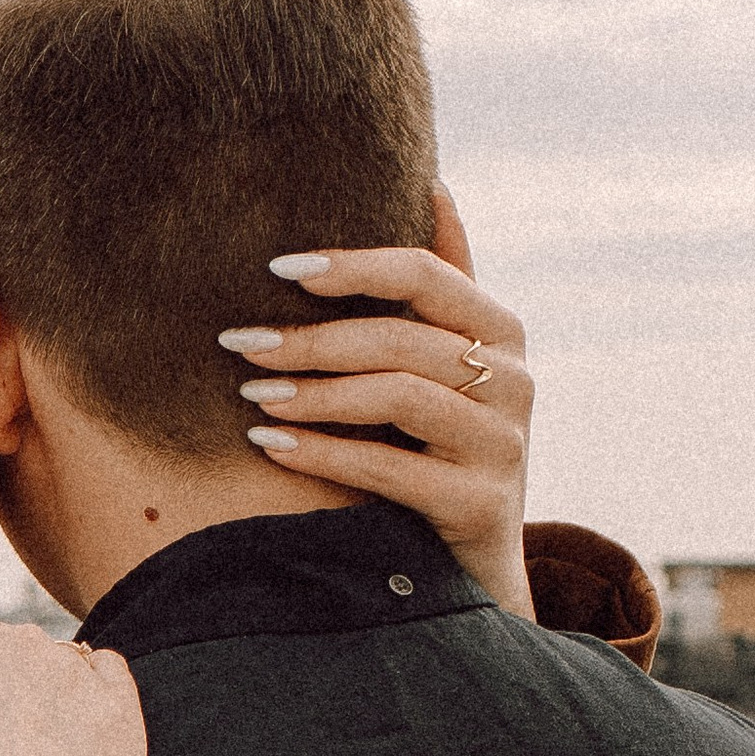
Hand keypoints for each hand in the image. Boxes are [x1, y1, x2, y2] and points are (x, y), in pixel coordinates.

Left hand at [222, 184, 534, 616]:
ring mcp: (504, 445)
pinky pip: (391, 468)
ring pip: (398, 396)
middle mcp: (514, 380)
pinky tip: (271, 445)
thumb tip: (433, 183)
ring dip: (314, 394)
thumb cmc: (442, 451)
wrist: (475, 572)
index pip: (427, 273)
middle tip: (240, 343)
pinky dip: (323, 452)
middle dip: (311, 340)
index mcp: (499, 332)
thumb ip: (440, 288)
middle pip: (402, 338)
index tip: (279, 268)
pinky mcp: (482, 505)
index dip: (353, 265)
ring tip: (252, 395)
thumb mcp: (448, 366)